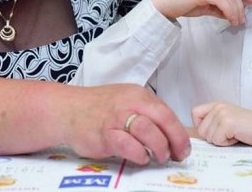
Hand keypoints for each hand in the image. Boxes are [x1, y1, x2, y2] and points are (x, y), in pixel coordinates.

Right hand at [62, 84, 190, 164]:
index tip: (183, 148)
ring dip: (158, 147)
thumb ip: (146, 113)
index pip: (167, 112)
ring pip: (147, 130)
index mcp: (138, 95)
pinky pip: (127, 145)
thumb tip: (169, 134)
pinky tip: (140, 157)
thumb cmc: (98, 108)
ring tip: (158, 156)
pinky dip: (138, 153)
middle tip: (176, 155)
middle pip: (161, 119)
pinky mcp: (104, 134)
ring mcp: (116, 118)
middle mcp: (129, 103)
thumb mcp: (126, 101)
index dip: (179, 133)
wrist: (67, 109)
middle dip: (175, 140)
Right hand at [150, 0, 251, 25]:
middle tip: (242, 19)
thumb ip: (218, 7)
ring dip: (236, 11)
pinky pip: (222, 1)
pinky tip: (229, 19)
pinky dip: (229, 11)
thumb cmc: (182, 4)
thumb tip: (230, 14)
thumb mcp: (204, 6)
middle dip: (241, 7)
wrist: (165, 4)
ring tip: (236, 22)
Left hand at [192, 101, 251, 146]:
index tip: (216, 130)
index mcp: (216, 104)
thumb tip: (197, 134)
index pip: (194, 113)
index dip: (202, 126)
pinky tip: (237, 136)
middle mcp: (217, 106)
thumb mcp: (227, 119)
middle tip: (230, 132)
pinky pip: (217, 140)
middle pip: (201, 130)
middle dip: (214, 136)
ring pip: (209, 137)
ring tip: (235, 133)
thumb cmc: (248, 127)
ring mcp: (222, 114)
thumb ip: (213, 122)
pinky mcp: (227, 123)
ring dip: (222, 140)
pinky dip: (227, 143)